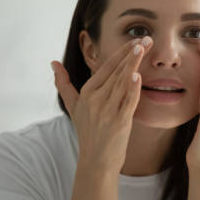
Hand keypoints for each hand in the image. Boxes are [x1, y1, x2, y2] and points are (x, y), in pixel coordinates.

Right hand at [51, 37, 151, 171]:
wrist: (96, 160)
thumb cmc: (87, 131)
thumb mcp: (73, 106)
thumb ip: (63, 83)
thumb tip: (53, 63)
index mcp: (87, 92)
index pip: (107, 67)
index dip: (122, 52)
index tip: (136, 40)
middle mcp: (96, 99)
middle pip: (116, 71)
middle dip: (132, 53)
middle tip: (147, 38)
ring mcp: (107, 110)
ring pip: (122, 82)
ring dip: (133, 64)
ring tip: (143, 48)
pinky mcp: (119, 122)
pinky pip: (127, 102)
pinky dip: (132, 89)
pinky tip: (137, 76)